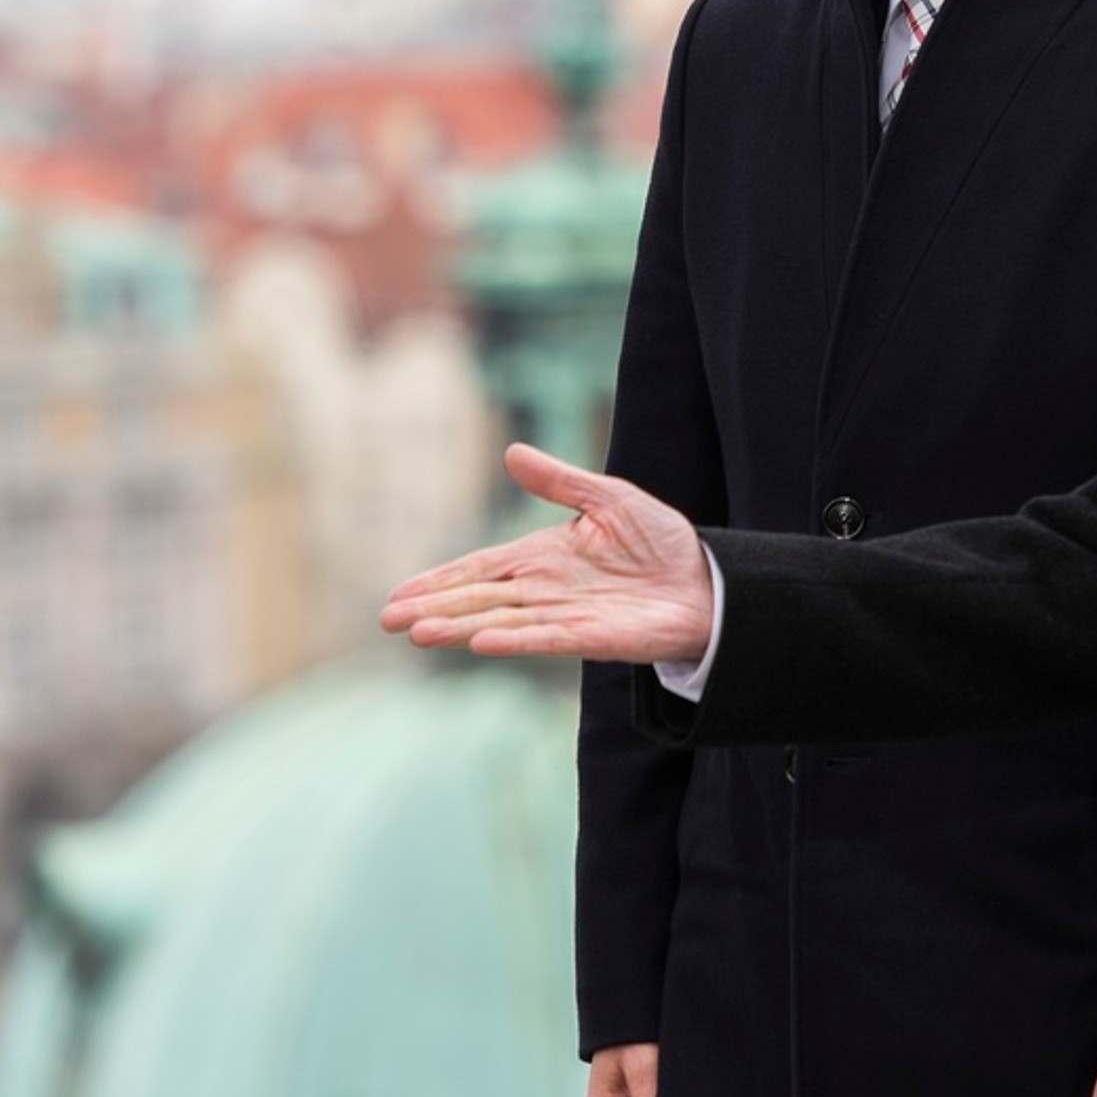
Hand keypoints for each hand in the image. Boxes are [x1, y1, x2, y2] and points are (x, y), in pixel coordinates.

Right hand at [378, 443, 713, 661]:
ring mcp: (565, 616)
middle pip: (479, 599)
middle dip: (435, 609)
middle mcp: (545, 590)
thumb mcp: (608, 498)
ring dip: (462, 628)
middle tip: (389, 621)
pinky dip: (514, 640)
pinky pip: (546, 638)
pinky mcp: (592, 637)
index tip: (398, 597)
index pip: (479, 570)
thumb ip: (560, 481)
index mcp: (541, 558)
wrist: (707, 581)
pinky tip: (482, 643)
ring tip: (421, 634)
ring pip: (502, 622)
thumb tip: (512, 452)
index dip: (439, 581)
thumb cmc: (660, 542)